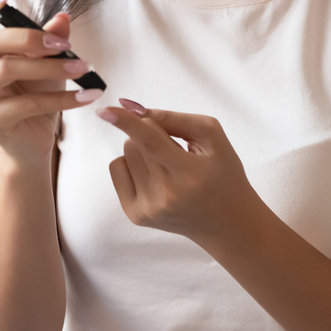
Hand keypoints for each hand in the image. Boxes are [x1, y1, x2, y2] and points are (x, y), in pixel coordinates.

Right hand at [0, 0, 101, 166]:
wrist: (31, 136)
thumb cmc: (32, 90)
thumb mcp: (44, 58)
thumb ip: (51, 36)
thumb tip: (64, 18)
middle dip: (29, 38)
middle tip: (64, 45)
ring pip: (7, 69)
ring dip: (52, 67)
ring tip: (83, 68)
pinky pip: (28, 102)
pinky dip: (63, 98)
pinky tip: (86, 95)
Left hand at [99, 99, 263, 244]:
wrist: (225, 222)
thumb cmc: (222, 173)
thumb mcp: (211, 137)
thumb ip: (173, 118)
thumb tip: (130, 108)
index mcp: (190, 175)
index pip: (151, 142)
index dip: (127, 123)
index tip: (105, 109)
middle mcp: (166, 196)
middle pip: (135, 142)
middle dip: (150, 135)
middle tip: (175, 152)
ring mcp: (148, 209)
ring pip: (125, 153)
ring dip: (142, 150)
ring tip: (168, 167)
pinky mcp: (135, 215)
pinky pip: (117, 169)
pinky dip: (132, 164)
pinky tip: (154, 176)